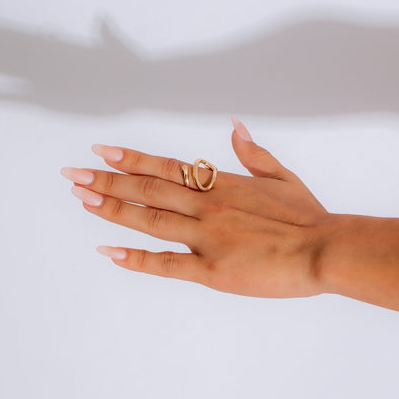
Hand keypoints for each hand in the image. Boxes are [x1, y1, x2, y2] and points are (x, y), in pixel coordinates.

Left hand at [60, 119, 331, 297]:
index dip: (131, 160)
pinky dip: (136, 259)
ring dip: (114, 210)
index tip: (101, 152)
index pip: (166, 167)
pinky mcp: (211, 271)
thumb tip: (235, 127)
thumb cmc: (307, 217)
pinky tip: (110, 252)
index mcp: (222, 185)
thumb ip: (253, 153)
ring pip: (150, 221)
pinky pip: (166, 264)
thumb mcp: (282, 177)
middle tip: (74, 175)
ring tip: (83, 201)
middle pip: (147, 190)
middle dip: (107, 182)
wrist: (325, 250)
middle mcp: (207, 207)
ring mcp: (206, 239)